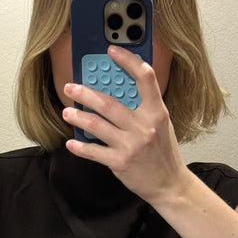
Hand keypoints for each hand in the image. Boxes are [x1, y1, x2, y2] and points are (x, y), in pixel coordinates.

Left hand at [62, 45, 191, 205]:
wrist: (169, 185)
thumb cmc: (164, 154)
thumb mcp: (161, 125)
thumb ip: (144, 109)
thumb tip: (118, 92)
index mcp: (156, 112)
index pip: (144, 78)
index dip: (128, 61)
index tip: (112, 52)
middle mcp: (143, 126)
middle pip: (108, 103)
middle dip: (84, 93)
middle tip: (70, 87)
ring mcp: (130, 145)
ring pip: (96, 125)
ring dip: (78, 117)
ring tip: (67, 111)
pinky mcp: (120, 163)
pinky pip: (93, 152)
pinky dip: (79, 147)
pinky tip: (71, 143)